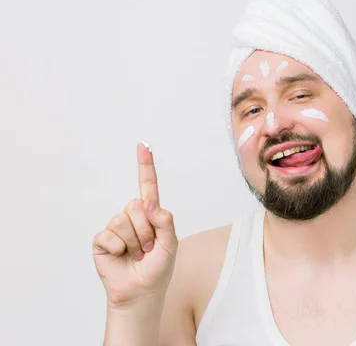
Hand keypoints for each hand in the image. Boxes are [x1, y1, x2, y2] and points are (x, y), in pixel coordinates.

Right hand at [92, 141, 178, 308]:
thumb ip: (165, 223)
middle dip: (145, 230)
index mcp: (151, 215)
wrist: (140, 293)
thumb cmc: (158, 269)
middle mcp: (133, 217)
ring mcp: (116, 228)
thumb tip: (149, 204)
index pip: (148, 186)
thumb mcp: (171, 246)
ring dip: (133, 241)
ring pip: (122, 220)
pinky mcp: (102, 241)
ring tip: (136, 254)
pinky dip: (118, 249)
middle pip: (136, 205)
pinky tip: (121, 257)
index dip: (145, 166)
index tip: (143, 145)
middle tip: (148, 248)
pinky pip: (108, 235)